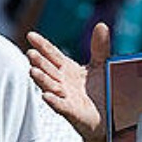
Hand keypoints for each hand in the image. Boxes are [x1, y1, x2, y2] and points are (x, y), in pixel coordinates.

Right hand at [27, 23, 110, 140]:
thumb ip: (99, 47)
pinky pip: (61, 107)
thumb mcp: (101, 65)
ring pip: (50, 87)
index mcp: (67, 69)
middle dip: (39, 62)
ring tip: (33, 71)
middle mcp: (62, 82)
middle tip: (31, 53)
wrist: (109, 116)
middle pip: (48, 70)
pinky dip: (54, 101)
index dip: (42, 45)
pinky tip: (46, 96)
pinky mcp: (73, 113)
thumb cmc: (101, 90)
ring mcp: (66, 98)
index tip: (31, 35)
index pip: (52, 55)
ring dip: (42, 80)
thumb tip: (100, 25)